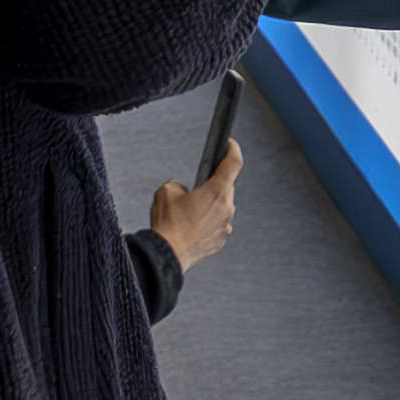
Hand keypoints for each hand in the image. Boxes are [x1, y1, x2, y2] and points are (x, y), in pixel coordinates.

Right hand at [151, 139, 238, 272]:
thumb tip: (184, 191)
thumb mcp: (166, 191)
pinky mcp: (221, 239)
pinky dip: (210, 221)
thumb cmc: (168, 224)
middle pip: (226, 187)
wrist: (168, 255)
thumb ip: (179, 184)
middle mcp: (226, 207)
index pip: (233, 162)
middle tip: (198, 186)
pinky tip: (194, 225)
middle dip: (214, 184)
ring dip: (211, 204)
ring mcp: (226, 225)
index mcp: (216, 191)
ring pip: (223, 206)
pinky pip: (219, 224)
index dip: (232, 149)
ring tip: (192, 210)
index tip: (230, 144)